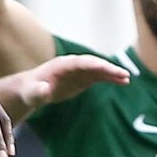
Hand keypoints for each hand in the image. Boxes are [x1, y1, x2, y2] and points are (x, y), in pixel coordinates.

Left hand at [0, 54, 130, 114]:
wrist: (31, 91)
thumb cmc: (29, 92)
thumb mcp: (31, 94)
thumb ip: (38, 92)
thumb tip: (45, 89)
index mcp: (61, 65)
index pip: (81, 62)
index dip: (95, 64)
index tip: (108, 68)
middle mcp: (73, 65)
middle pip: (93, 63)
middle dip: (108, 68)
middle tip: (123, 74)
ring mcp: (79, 71)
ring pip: (99, 69)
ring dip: (113, 73)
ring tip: (127, 79)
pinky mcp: (83, 78)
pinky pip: (100, 76)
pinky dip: (111, 78)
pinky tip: (123, 82)